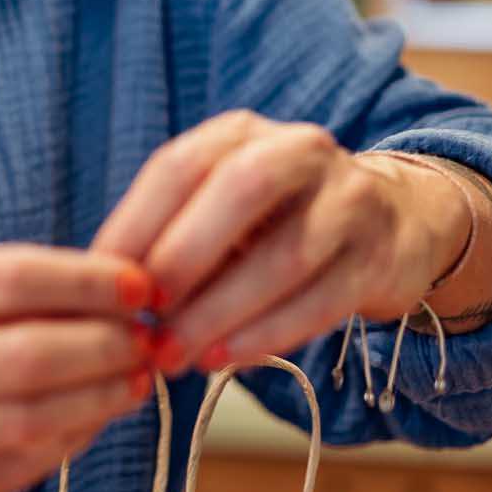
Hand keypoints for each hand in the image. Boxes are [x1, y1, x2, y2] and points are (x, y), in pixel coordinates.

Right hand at [0, 246, 155, 491]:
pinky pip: (1, 477)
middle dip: (104, 347)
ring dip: (95, 402)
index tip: (140, 283)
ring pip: (21, 425)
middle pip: (22, 358)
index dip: (87, 284)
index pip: (6, 280)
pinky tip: (87, 424)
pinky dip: (59, 449)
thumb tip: (108, 290)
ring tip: (131, 380)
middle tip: (148, 339)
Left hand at [93, 112, 471, 373]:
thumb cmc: (275, 224)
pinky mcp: (378, 256)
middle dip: (183, 258)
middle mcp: (300, 151)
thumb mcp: (220, 210)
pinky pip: (322, 298)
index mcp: (242, 133)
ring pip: (285, 254)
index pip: (180, 165)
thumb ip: (170, 235)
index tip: (99, 282)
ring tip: (176, 355)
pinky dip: (267, 334)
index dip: (136, 223)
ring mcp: (349, 200)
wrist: (392, 224)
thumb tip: (102, 288)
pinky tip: (226, 359)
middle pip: (239, 191)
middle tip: (144, 318)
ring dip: (221, 312)